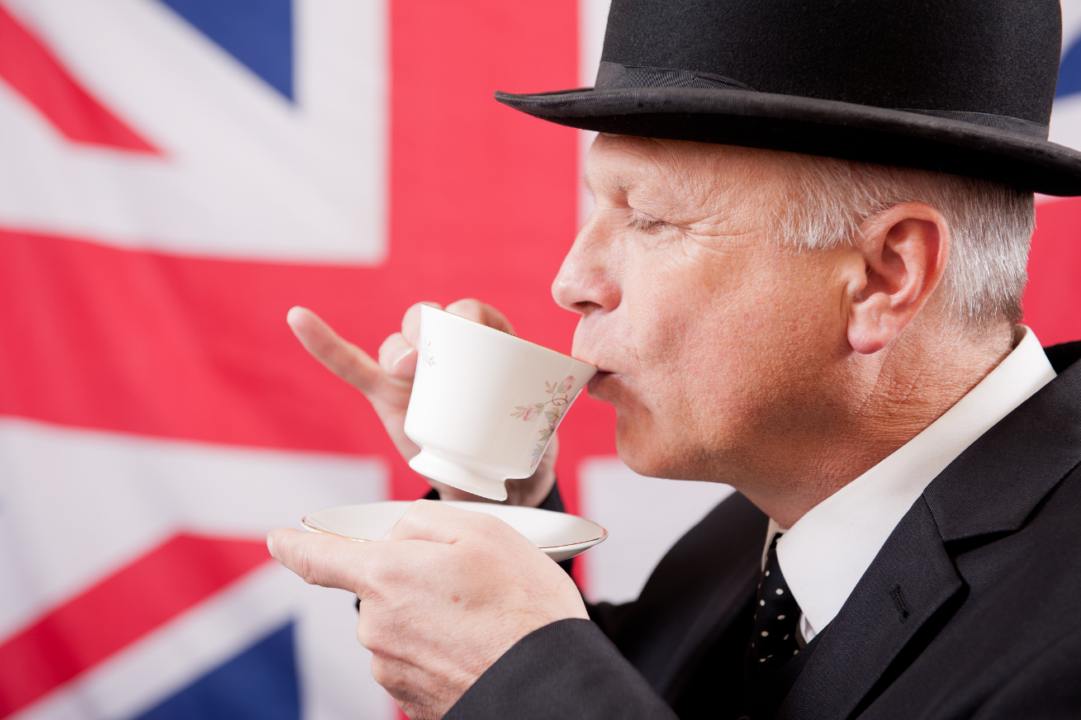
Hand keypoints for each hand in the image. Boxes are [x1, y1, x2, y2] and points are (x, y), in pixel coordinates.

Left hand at [268, 501, 587, 718]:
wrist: (549, 685)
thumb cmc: (523, 608)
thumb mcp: (484, 531)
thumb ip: (423, 521)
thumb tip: (396, 534)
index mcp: (385, 576)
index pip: (320, 557)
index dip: (296, 545)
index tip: (279, 540)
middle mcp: (376, 626)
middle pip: (381, 587)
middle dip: (416, 579)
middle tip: (472, 584)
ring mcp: (392, 668)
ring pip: (402, 623)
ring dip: (433, 616)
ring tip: (486, 620)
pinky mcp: (412, 699)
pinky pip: (418, 658)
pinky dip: (443, 649)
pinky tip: (480, 647)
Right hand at [287, 299, 557, 505]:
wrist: (490, 489)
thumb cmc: (521, 454)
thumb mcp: (541, 436)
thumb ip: (547, 424)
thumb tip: (567, 412)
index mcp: (489, 345)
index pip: (474, 314)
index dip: (468, 317)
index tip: (472, 335)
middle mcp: (448, 350)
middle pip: (429, 319)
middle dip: (424, 328)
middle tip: (426, 360)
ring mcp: (413, 372)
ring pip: (394, 344)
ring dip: (397, 349)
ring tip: (405, 370)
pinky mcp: (384, 393)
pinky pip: (350, 364)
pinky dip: (323, 344)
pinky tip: (299, 318)